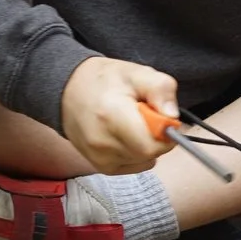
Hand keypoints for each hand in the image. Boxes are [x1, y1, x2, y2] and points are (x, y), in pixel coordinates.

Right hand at [60, 56, 179, 173]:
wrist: (68, 90)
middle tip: (145, 116)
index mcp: (112, 116)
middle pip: (149, 154)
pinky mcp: (101, 167)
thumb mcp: (136, 72)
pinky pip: (134, 166)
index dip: (164, 133)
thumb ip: (160, 90)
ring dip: (146, 144)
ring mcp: (99, 158)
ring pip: (143, 161)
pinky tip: (126, 135)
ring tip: (131, 123)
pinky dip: (137, 153)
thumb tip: (173, 117)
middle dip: (156, 137)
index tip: (161, 116)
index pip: (151, 145)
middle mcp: (102, 143)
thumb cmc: (103, 80)